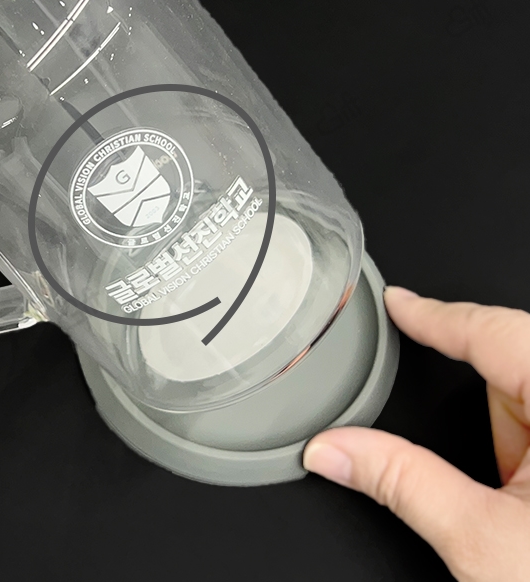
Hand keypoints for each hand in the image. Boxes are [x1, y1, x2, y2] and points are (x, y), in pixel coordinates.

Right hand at [304, 286, 529, 581]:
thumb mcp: (484, 543)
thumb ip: (400, 482)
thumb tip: (336, 450)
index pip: (496, 332)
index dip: (438, 314)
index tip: (400, 303)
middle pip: (517, 368)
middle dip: (486, 408)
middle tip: (484, 470)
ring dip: (514, 437)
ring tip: (526, 507)